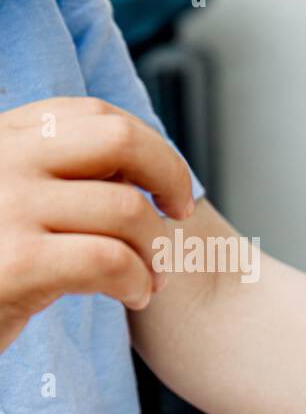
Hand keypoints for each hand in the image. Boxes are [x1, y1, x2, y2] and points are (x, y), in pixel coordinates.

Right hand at [0, 97, 193, 351]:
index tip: (168, 191)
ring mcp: (4, 206)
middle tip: (179, 217)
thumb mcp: (13, 205)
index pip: (97, 116)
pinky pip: (111, 261)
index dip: (152, 150)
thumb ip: (58, 178)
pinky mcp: (15, 262)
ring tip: (147, 279)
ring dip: (156, 252)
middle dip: (170, 177)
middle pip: (121, 140)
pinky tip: (132, 297)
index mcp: (0, 139)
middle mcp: (0, 160)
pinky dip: (138, 282)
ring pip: (127, 210)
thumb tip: (148, 173)